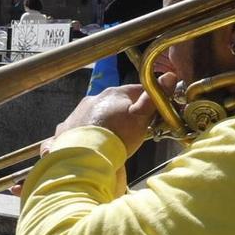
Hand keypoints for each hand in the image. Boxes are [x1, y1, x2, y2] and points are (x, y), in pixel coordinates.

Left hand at [43, 77, 172, 158]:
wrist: (84, 157)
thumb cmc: (117, 137)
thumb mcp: (141, 118)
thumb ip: (153, 99)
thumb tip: (169, 77)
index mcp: (114, 93)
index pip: (137, 90)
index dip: (148, 101)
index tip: (154, 115)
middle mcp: (94, 99)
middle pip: (115, 103)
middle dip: (125, 113)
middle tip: (133, 131)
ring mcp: (77, 113)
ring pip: (96, 114)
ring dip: (104, 123)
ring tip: (111, 140)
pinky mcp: (66, 128)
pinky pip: (78, 128)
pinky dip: (85, 133)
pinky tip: (90, 144)